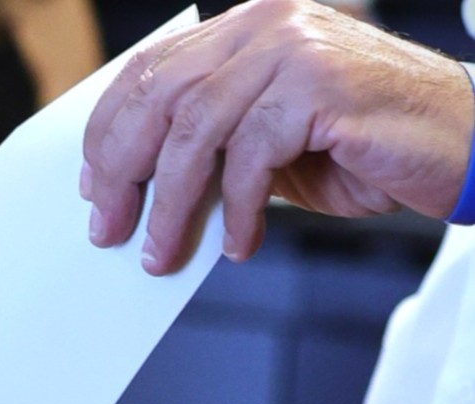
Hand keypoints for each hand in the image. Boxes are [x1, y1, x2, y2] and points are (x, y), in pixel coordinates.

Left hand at [80, 0, 473, 274]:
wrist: (456, 144)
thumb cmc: (355, 148)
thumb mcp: (263, 148)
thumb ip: (207, 150)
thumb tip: (135, 189)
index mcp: (242, 29)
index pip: (149, 72)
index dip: (108, 132)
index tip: (91, 186)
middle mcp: (264, 23)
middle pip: (159, 98)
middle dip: (122, 172)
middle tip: (107, 229)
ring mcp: (295, 46)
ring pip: (196, 130)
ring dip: (171, 205)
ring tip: (160, 254)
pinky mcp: (323, 83)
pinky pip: (252, 155)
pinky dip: (240, 210)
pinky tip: (240, 244)